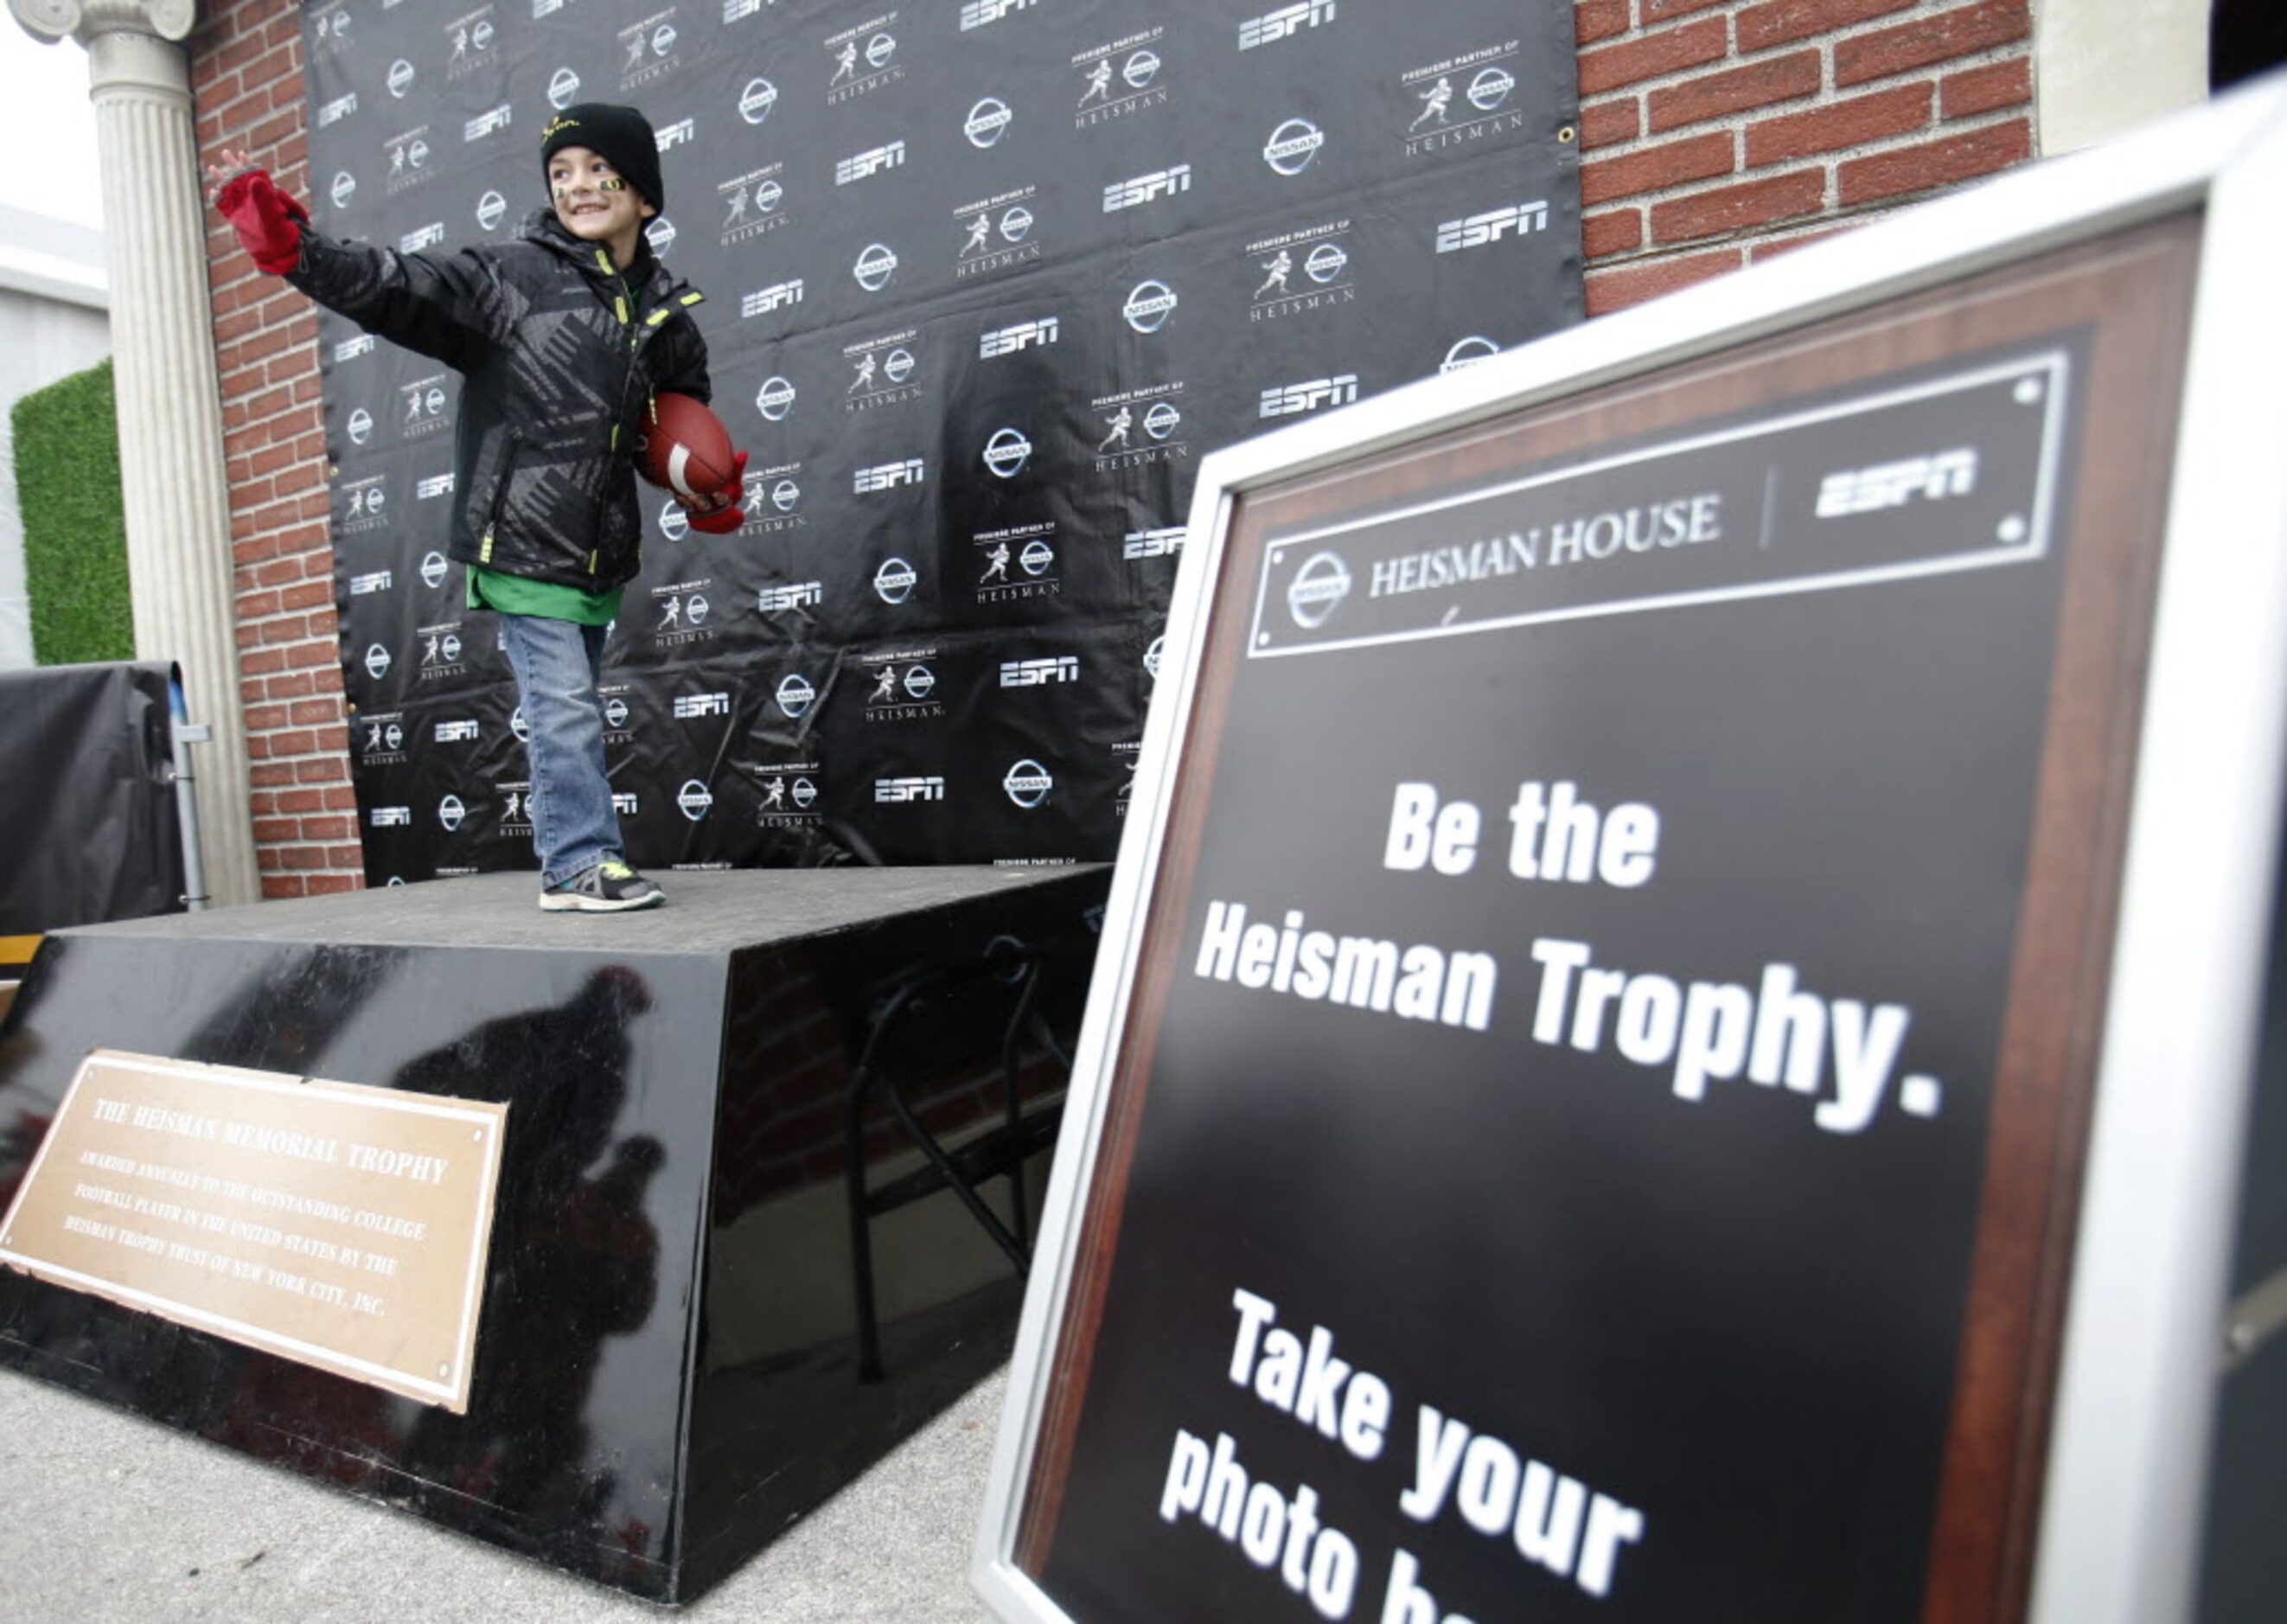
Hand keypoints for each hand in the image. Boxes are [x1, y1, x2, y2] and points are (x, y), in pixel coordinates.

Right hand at [207, 147, 307, 273]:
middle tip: (225, 152)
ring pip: (232, 190)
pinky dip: (219, 199)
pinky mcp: (238, 220)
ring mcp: (245, 210)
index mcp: (266, 196)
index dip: (248, 165)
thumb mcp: (272, 213)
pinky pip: (226, 207)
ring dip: (223, 179)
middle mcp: (255, 201)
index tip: (241, 153)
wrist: (276, 252)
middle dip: (234, 166)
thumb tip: (254, 178)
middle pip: (242, 179)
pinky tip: (213, 192)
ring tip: (213, 167)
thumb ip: (264, 196)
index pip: (256, 175)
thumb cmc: (279, 233)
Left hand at [681, 451, 746, 533]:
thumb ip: (737, 466)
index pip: (723, 501)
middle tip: (695, 495)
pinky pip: (683, 504)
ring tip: (684, 494)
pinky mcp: (689, 506)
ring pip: (693, 507)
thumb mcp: (733, 476)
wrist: (714, 500)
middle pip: (706, 506)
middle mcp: (711, 505)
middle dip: (701, 502)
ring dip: (688, 502)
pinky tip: (675, 492)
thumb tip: (744, 452)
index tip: (716, 493)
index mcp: (723, 500)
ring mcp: (699, 507)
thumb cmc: (727, 486)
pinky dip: (680, 499)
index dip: (720, 498)